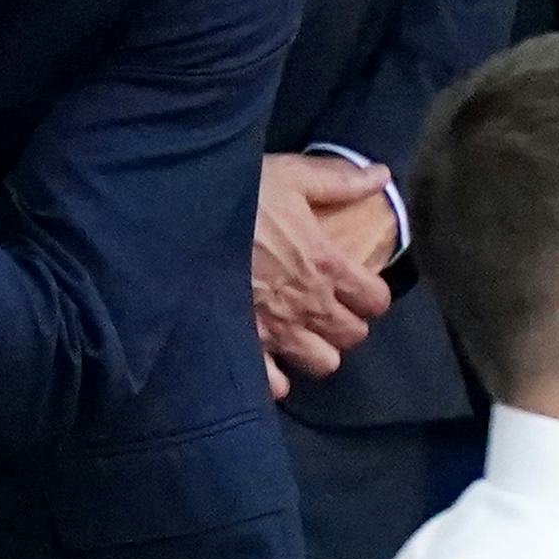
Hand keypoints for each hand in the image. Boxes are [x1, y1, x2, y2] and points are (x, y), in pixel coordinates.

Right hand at [254, 153, 394, 393]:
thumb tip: (381, 176)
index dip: (370, 294)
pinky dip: (275, 376)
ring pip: (322, 362)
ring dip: (315, 349)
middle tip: (326, 308)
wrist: (178, 224)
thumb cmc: (238, 197)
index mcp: (327, 266)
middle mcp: (309, 305)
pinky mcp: (244, 344)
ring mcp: (276, 330)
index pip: (375, 300)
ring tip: (299, 334)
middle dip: (345, 322)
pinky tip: (267, 359)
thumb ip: (338, 181)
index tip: (357, 287)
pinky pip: (273, 382)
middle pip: (351, 334)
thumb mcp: (290, 176)